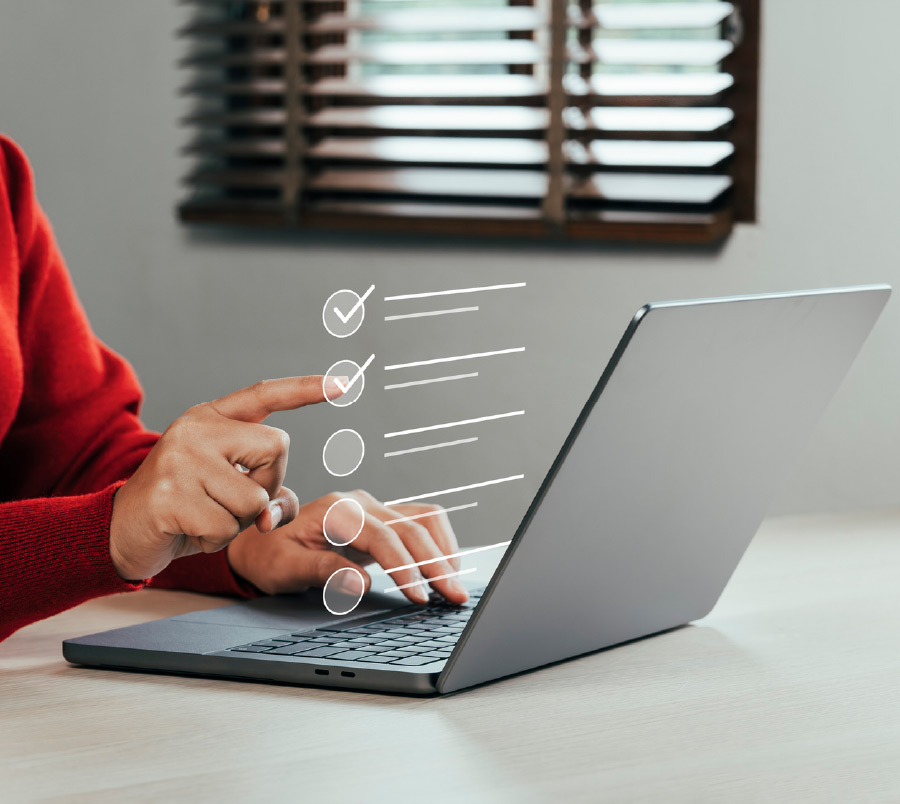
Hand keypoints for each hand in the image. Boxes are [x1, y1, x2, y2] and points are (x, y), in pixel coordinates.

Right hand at [109, 376, 343, 579]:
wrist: (121, 530)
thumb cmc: (185, 507)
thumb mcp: (230, 491)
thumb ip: (268, 492)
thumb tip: (275, 514)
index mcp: (211, 417)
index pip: (264, 394)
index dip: (305, 390)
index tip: (343, 384)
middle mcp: (196, 429)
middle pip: (277, 449)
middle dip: (268, 483)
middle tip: (232, 499)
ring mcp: (180, 459)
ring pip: (255, 498)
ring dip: (239, 522)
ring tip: (205, 516)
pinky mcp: (169, 495)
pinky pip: (227, 529)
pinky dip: (216, 541)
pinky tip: (190, 531)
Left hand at [226, 490, 468, 605]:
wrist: (259, 541)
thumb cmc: (267, 555)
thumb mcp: (285, 568)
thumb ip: (323, 572)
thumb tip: (360, 583)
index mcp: (337, 511)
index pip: (384, 538)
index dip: (406, 568)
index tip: (420, 597)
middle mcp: (360, 503)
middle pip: (412, 528)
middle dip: (437, 564)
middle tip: (454, 596)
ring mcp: (373, 509)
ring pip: (424, 519)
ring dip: (444, 550)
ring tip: (456, 584)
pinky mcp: (382, 520)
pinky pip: (421, 523)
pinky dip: (438, 544)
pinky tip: (444, 569)